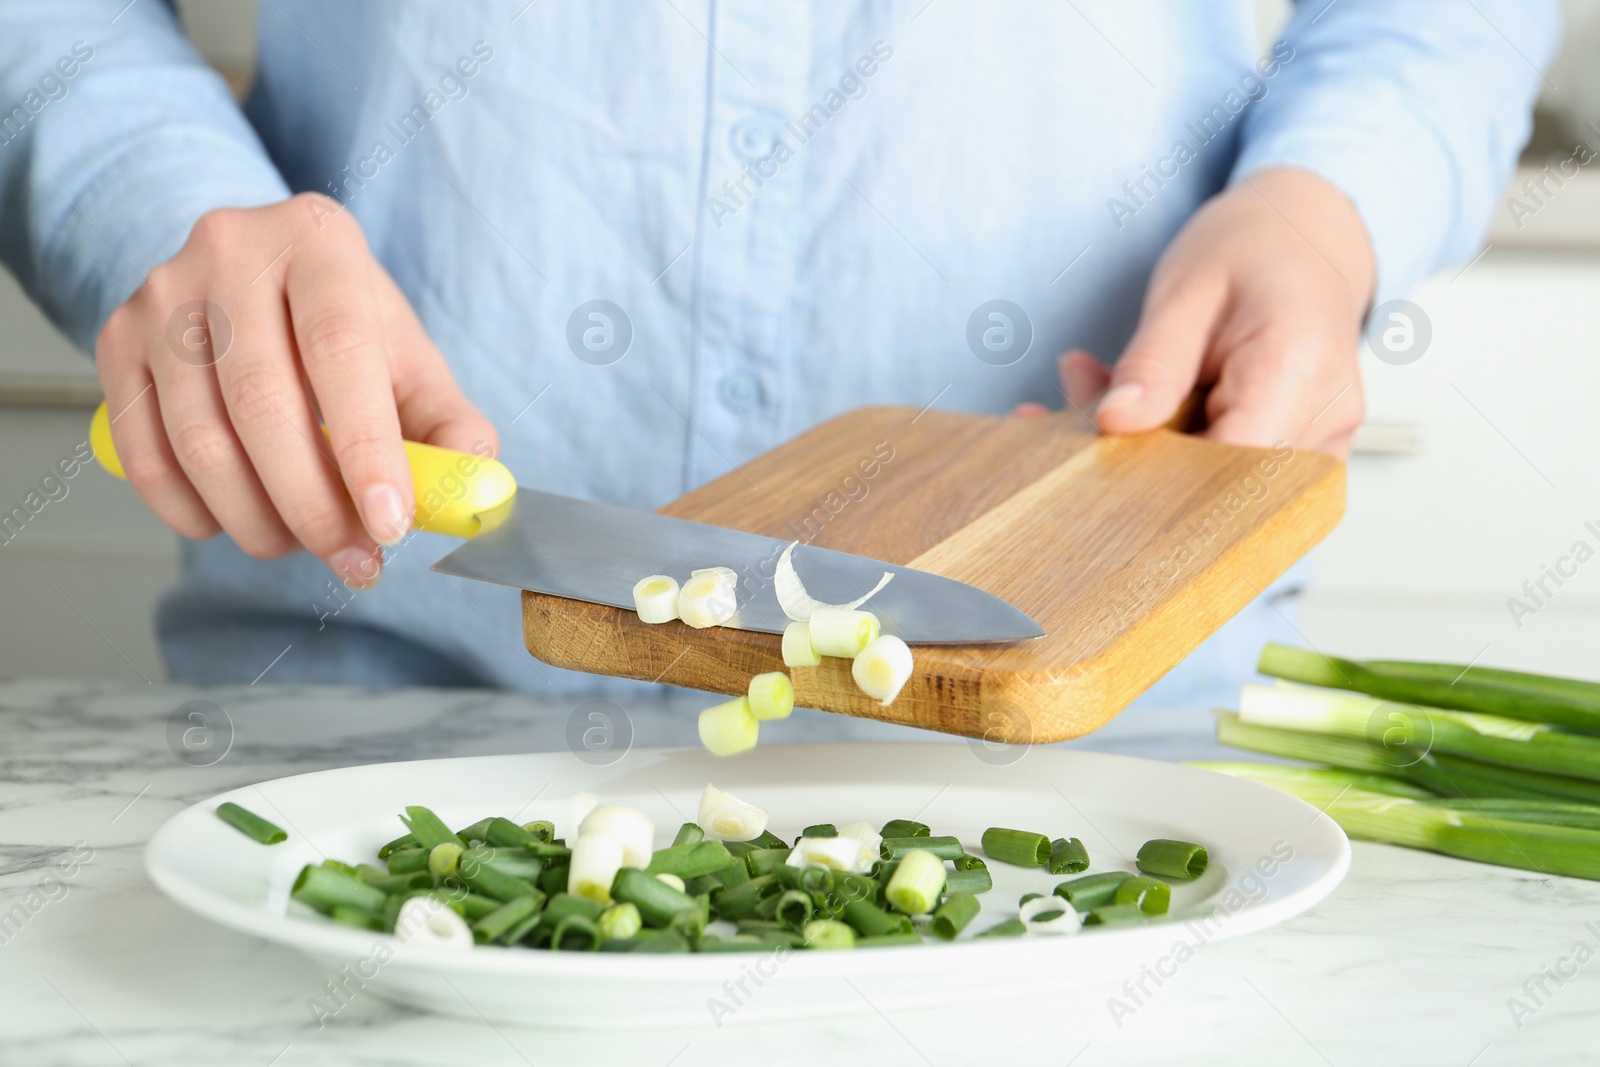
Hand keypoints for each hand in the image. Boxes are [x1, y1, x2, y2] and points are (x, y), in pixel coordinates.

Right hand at [96, 193, 496, 587]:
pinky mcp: (114, 339)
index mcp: (320, 240)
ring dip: (258, 520)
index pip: (340, 348)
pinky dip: (193, 514)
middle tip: (356, 560)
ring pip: (201, 440)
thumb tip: (473, 493)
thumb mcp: (406, 358)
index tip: (391, 525)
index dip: (365, 447)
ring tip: (303, 543)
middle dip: (314, 506)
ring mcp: (161, 294)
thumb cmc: (342, 327)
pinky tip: (239, 524)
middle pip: (263, 404)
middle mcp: (230, 251)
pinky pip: (145, 455)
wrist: (254, 276)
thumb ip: (449, 425)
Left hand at [1018, 167, 1374, 455]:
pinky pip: (1237, 477)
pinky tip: (1146, 412)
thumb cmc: (1255, 249)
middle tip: (1082, 410)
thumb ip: (1152, 363)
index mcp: (1296, 365)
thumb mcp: (1185, 290)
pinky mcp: (1305, 452)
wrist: (1307, 234)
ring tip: (1111, 396)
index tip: (1103, 454)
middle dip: (1145, 465)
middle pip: (1228, 487)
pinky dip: (1180, 455)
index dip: (1164, 478)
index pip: (1232, 465)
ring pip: (1228, 489)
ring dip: (1157, 458)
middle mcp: (1324, 413)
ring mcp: (1323, 439)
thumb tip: (1115, 424)